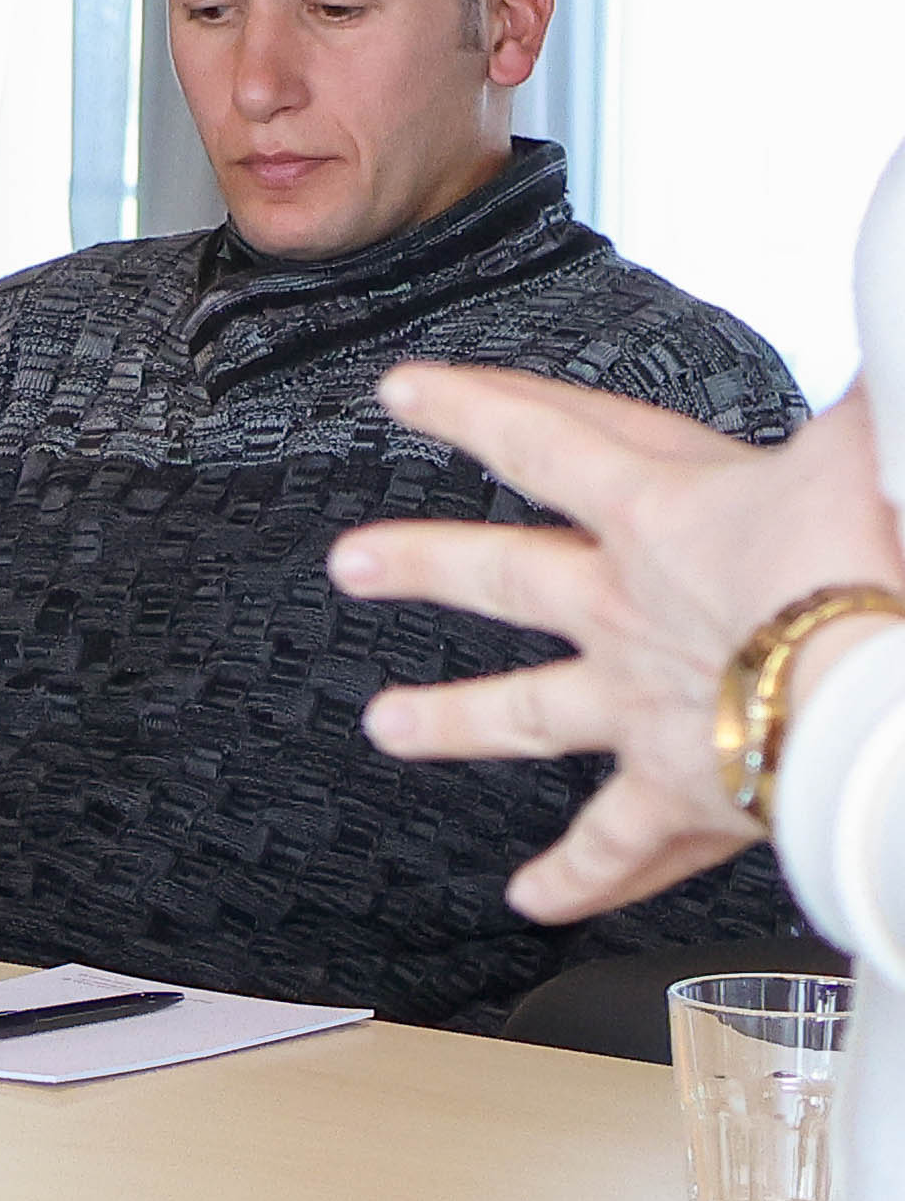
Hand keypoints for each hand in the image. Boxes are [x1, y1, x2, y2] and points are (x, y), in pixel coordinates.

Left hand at [339, 370, 903, 919]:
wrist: (889, 700)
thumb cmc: (881, 565)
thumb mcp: (870, 447)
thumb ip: (869, 394)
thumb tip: (893, 299)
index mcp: (666, 514)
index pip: (547, 440)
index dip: (474, 407)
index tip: (404, 391)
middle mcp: (631, 608)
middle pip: (501, 575)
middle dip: (422, 563)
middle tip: (349, 562)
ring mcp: (648, 704)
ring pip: (526, 711)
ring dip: (452, 720)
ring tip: (386, 726)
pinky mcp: (686, 792)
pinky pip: (616, 844)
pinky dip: (577, 877)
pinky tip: (530, 901)